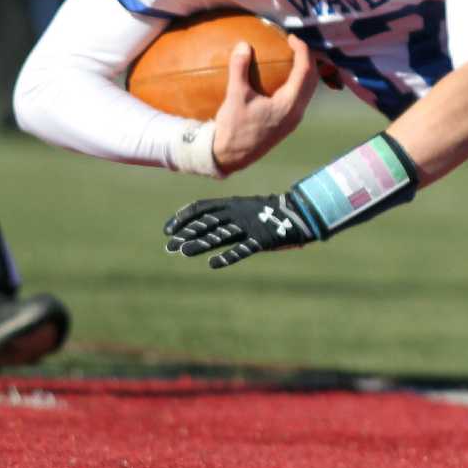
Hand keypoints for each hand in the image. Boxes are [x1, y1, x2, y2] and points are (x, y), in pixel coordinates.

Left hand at [164, 192, 316, 267]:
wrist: (300, 213)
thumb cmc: (269, 213)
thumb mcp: (245, 208)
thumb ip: (226, 216)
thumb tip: (201, 227)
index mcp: (233, 203)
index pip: (201, 208)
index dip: (182, 218)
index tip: (167, 230)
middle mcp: (238, 213)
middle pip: (207, 222)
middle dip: (187, 233)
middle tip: (170, 247)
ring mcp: (250, 226)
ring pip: (220, 235)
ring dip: (201, 243)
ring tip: (183, 252)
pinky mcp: (262, 240)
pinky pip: (242, 249)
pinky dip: (228, 256)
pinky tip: (213, 264)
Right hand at [210, 37, 315, 173]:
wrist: (230, 156)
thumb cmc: (233, 127)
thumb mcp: (235, 95)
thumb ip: (239, 68)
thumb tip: (244, 45)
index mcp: (289, 105)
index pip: (305, 72)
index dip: (302, 51)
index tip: (291, 38)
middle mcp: (297, 113)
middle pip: (313, 80)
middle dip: (307, 60)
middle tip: (294, 45)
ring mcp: (293, 120)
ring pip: (308, 90)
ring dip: (304, 72)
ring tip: (290, 57)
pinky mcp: (287, 124)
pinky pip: (300, 98)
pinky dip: (297, 83)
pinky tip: (282, 77)